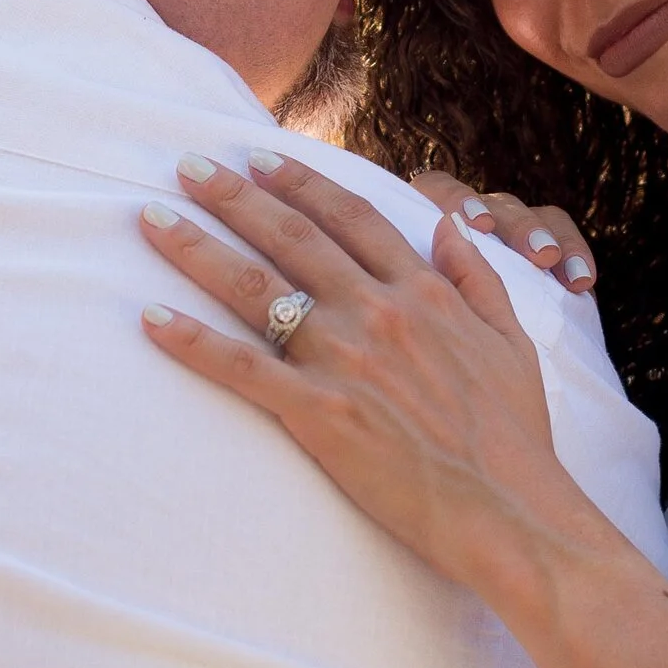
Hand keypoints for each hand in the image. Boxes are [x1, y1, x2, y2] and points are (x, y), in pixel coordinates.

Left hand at [137, 149, 617, 621]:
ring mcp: (345, 359)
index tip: (258, 157)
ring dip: (198, 248)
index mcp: (424, 290)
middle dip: (232, 195)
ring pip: (255, 288)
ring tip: (153, 220)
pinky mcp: (318, 413)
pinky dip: (192, 341)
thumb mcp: (513, 342)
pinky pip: (241, 368)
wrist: (509, 511)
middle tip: (186, 165)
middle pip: (290, 236)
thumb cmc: (516, 438)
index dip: (300, 181)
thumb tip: (451, 225)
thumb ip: (479, 278)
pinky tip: (151, 319)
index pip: (350, 216)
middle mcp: (378, 310)